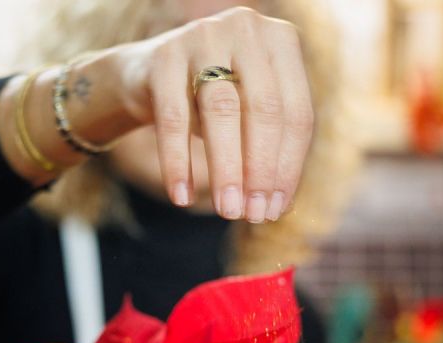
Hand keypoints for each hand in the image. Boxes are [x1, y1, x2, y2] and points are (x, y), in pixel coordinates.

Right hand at [117, 6, 313, 222]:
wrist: (145, 76)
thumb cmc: (209, 100)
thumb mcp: (246, 116)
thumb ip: (267, 151)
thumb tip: (277, 208)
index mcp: (281, 41)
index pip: (296, 113)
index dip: (288, 167)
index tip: (275, 210)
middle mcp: (247, 28)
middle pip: (263, 109)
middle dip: (260, 169)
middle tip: (251, 214)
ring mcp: (204, 35)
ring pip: (221, 110)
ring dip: (226, 168)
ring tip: (227, 209)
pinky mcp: (163, 53)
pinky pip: (173, 118)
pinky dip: (178, 162)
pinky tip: (181, 197)